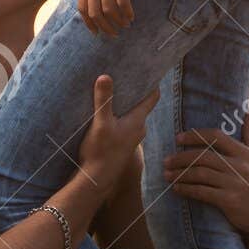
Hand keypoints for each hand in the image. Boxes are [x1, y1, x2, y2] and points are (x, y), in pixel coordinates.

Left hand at [77, 0, 145, 35]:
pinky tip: (132, 16)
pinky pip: (122, 2)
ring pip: (108, 9)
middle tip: (114, 33)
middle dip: (105, 27)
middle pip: (94, 12)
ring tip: (126, 25)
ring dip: (118, 21)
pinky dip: (127, 13)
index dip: (89, 23)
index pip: (82, 7)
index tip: (97, 32)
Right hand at [77, 74, 160, 197]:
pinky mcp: (120, 144)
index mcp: (138, 121)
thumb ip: (104, 100)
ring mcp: (129, 137)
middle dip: (134, 90)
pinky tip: (105, 112)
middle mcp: (138, 129)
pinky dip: (117, 115)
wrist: (95, 180)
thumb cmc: (101, 152)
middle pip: (141, 104)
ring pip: (130, 114)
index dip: (152, 82)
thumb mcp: (101, 123)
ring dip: (123, 104)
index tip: (148, 68)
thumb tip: (105, 76)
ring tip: (113, 89)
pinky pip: (122, 123)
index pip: (152, 97)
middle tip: (124, 73)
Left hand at [162, 109, 248, 248]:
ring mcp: (235, 183)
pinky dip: (187, 189)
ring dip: (180, 174)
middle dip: (181, 157)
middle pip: (203, 156)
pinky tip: (177, 189)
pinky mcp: (230, 201)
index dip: (194, 135)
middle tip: (166, 161)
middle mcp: (240, 166)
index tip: (177, 138)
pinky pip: (202, 192)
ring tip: (167, 175)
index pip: (216, 136)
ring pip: (200, 174)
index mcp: (245, 153)